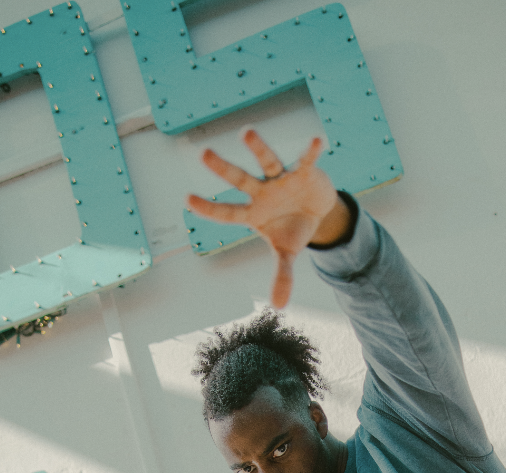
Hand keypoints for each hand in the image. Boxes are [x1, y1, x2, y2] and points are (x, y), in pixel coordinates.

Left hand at [187, 129, 350, 307]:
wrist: (316, 210)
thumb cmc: (293, 229)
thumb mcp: (287, 253)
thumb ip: (282, 276)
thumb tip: (279, 306)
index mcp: (253, 212)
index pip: (227, 212)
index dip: (209, 208)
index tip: (187, 199)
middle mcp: (262, 192)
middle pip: (239, 179)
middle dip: (222, 168)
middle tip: (203, 155)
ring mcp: (281, 179)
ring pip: (267, 162)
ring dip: (258, 148)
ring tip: (246, 133)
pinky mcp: (302, 171)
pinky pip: (305, 160)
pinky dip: (311, 152)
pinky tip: (318, 142)